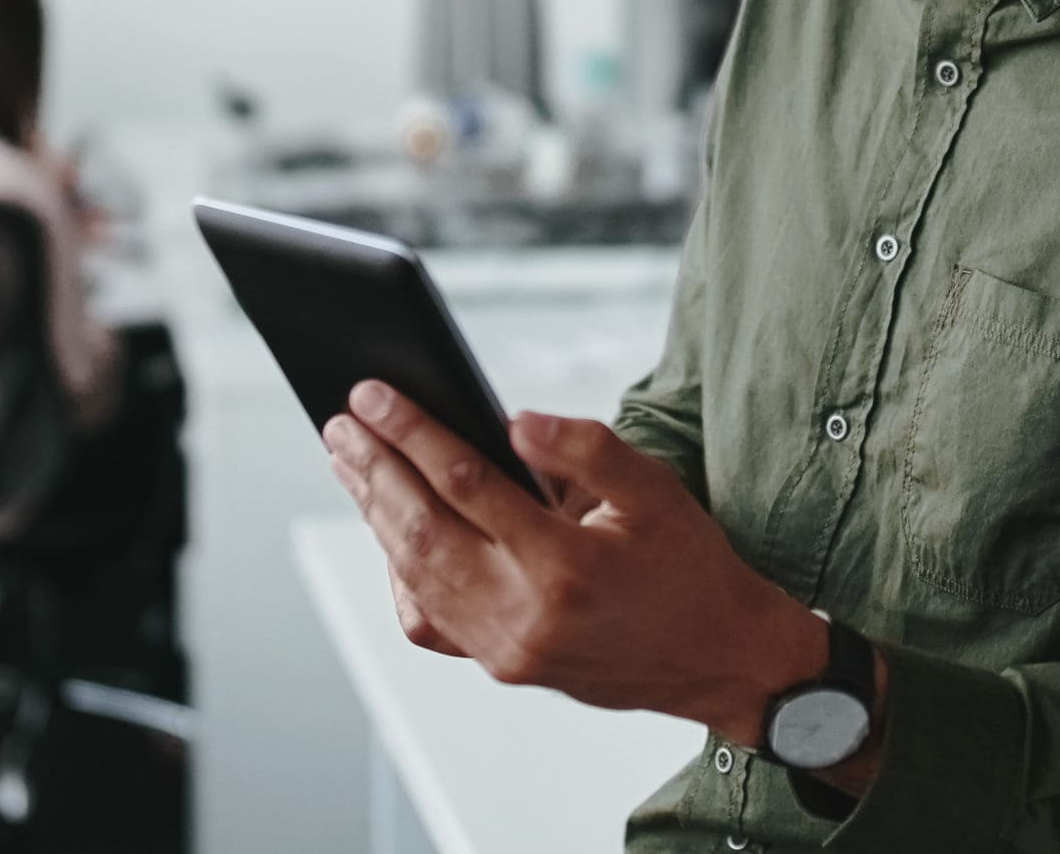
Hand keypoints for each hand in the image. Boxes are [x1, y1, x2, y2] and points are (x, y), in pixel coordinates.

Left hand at [321, 381, 825, 747]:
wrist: (719, 659)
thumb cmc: (690, 566)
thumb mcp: (656, 491)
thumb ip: (587, 449)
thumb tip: (514, 420)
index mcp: (566, 564)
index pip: (466, 484)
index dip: (412, 432)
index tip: (373, 394)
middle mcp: (525, 615)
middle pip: (422, 531)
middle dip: (374, 469)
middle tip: (340, 421)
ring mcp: (507, 649)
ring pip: (415, 575)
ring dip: (375, 514)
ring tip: (349, 462)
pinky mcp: (502, 666)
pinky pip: (429, 620)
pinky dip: (400, 574)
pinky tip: (390, 533)